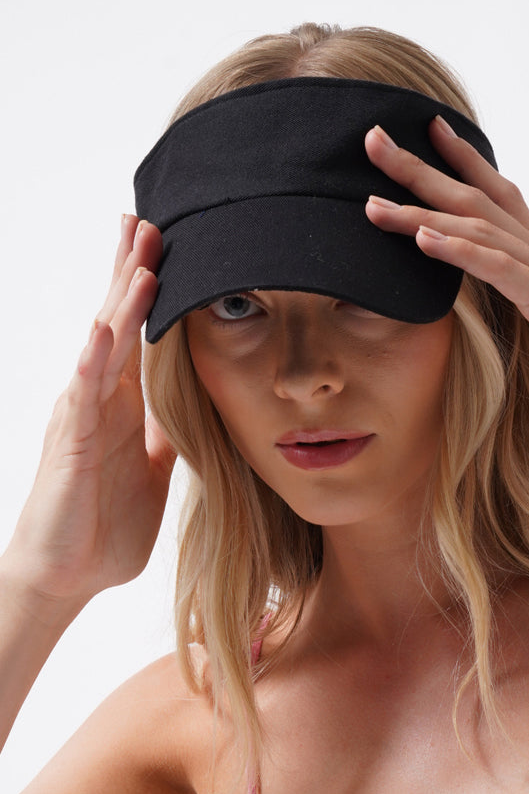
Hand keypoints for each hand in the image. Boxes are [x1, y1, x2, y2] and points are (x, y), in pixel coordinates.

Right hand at [5, 214, 177, 605]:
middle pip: (119, 323)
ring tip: (140, 257)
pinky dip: (94, 360)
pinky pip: (82, 394)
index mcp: (125, 407)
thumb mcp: (153, 474)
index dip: (154, 293)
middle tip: (152, 219)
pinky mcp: (69, 442)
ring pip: (102, 346)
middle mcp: (101, 400)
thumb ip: (170, 438)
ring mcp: (82, 416)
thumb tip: (197, 413)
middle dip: (135, 272)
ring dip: (122, 303)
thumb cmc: (104, 528)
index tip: (172, 246)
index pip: (142, 336)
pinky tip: (103, 330)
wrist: (67, 574)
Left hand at [363, 119, 528, 421]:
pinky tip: (423, 235)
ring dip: (420, 210)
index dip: (464, 168)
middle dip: (421, 171)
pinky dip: (457, 250)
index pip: (502, 203)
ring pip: (474, 230)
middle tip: (374, 141)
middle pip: (475, 201)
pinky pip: (498, 269)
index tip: (430, 137)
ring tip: (373, 197)